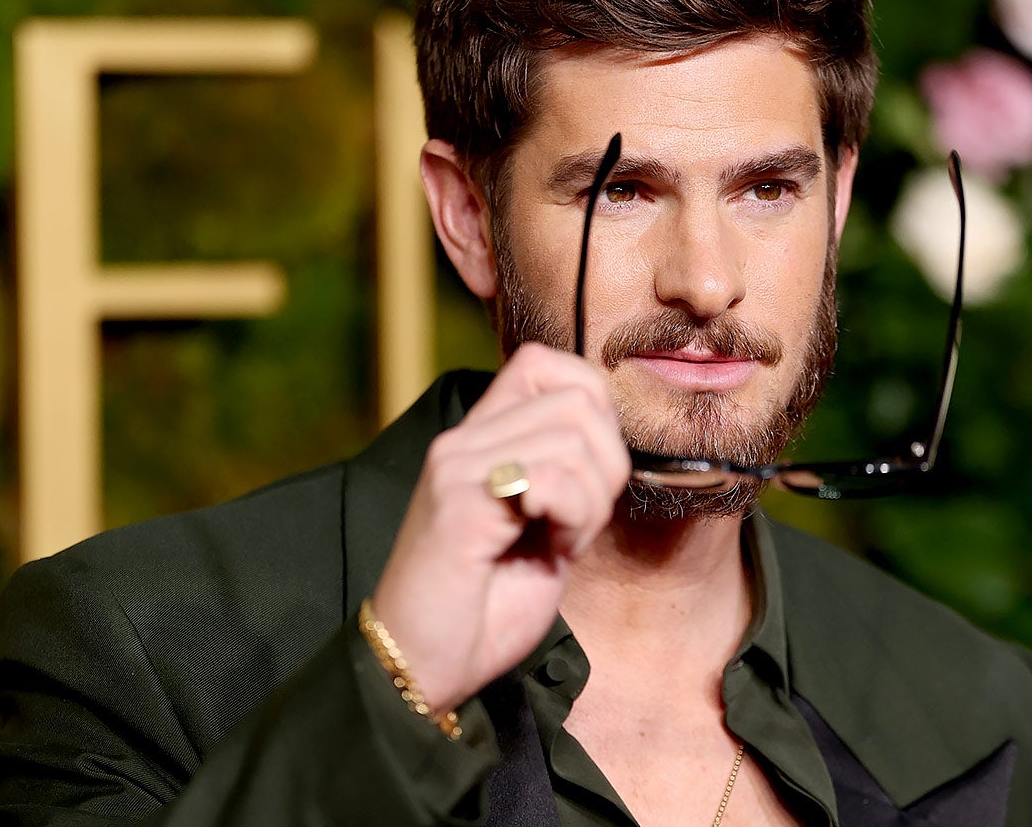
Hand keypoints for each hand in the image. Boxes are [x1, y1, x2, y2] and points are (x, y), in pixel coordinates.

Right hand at [370, 343, 630, 712]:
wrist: (420, 666)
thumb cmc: (480, 609)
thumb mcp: (539, 530)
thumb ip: (566, 480)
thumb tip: (611, 444)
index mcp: (479, 441)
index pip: (546, 365)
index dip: (593, 406)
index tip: (591, 472)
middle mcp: (463, 441)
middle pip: (577, 398)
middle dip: (607, 463)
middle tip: (581, 519)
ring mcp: (457, 467)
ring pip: (573, 438)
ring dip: (591, 500)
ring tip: (561, 538)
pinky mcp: (459, 503)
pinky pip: (551, 479)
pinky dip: (574, 517)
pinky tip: (551, 547)